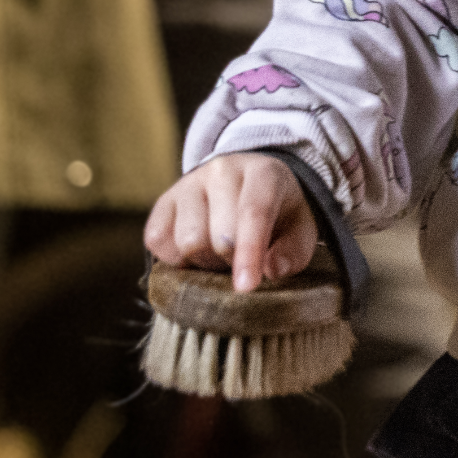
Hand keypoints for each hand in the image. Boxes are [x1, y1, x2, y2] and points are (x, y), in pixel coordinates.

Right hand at [145, 152, 318, 292]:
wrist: (247, 184)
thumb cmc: (279, 213)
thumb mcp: (300, 229)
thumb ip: (293, 252)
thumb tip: (272, 270)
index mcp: (264, 173)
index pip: (253, 213)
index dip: (249, 253)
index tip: (246, 287)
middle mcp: (222, 170)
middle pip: (218, 236)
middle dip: (231, 261)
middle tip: (242, 259)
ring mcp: (189, 182)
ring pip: (187, 242)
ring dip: (204, 262)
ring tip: (220, 253)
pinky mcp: (163, 201)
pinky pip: (157, 241)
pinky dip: (175, 258)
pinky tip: (196, 251)